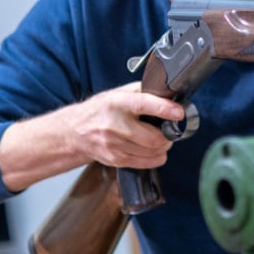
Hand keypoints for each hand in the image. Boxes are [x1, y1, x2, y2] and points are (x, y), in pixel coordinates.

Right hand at [62, 82, 184, 168]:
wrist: (74, 132)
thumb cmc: (99, 110)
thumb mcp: (117, 93)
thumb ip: (141, 91)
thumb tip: (166, 92)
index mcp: (117, 103)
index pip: (144, 105)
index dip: (164, 109)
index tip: (178, 112)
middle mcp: (115, 125)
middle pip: (153, 137)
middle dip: (168, 134)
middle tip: (170, 129)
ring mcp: (114, 145)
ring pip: (153, 151)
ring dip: (164, 146)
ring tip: (161, 138)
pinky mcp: (116, 159)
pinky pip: (146, 163)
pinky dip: (157, 157)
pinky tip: (154, 149)